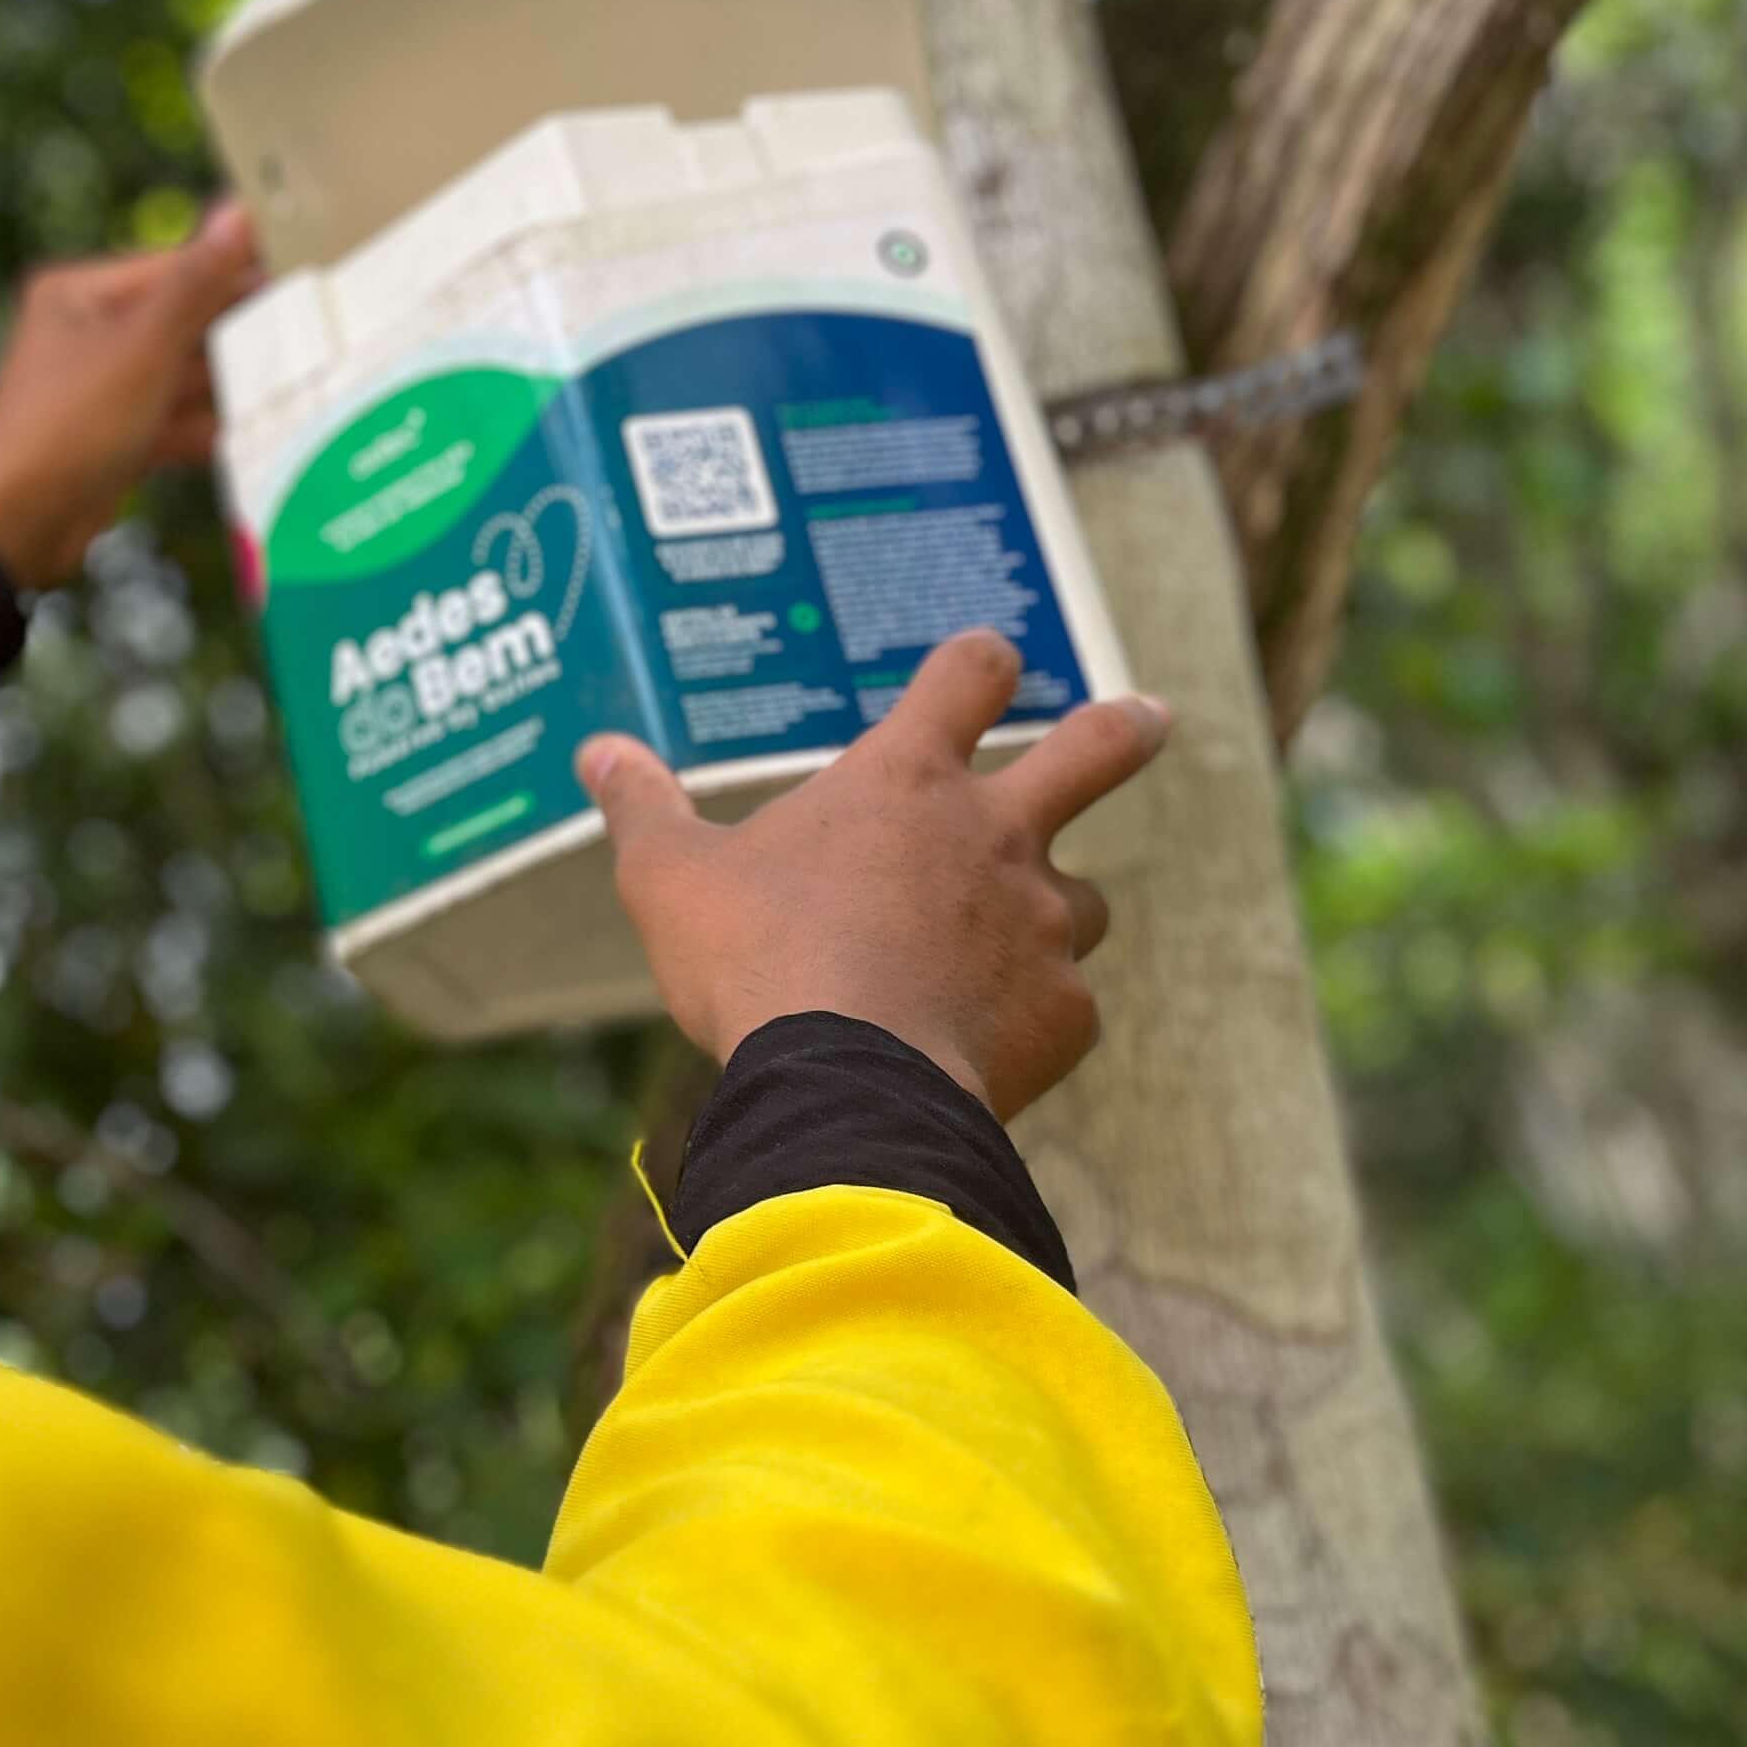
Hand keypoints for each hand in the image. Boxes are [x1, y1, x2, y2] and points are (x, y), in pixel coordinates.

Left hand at [0, 203, 262, 589]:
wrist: (14, 524)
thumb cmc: (67, 423)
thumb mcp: (143, 347)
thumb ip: (197, 284)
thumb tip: (236, 213)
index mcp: (80, 294)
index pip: (174, 268)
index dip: (236, 270)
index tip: (299, 268)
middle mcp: (87, 335)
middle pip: (182, 324)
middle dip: (239, 333)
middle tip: (310, 329)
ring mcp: (101, 391)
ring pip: (180, 378)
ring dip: (230, 385)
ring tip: (298, 380)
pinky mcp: (113, 441)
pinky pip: (172, 424)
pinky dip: (208, 430)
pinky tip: (259, 432)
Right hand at [577, 632, 1172, 1118]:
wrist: (850, 1085)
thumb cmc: (755, 962)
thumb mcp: (671, 877)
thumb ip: (643, 807)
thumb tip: (597, 751)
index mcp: (905, 780)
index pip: (967, 675)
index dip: (978, 663)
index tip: (988, 661)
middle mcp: (995, 834)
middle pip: (1097, 749)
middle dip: (1126, 729)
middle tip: (1148, 718)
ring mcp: (1043, 923)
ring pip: (1088, 900)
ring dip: (1059, 911)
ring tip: (1011, 947)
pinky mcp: (1066, 1012)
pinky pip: (1064, 1007)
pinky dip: (1033, 1019)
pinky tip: (985, 1047)